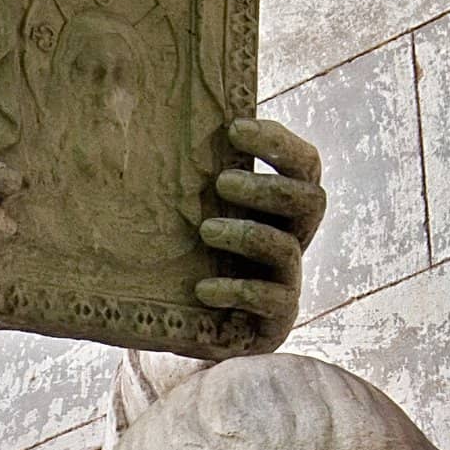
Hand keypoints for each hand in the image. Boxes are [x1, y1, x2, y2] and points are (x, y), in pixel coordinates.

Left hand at [196, 118, 326, 350]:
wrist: (181, 329)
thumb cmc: (183, 259)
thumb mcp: (186, 214)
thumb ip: (187, 175)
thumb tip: (140, 120)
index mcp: (281, 208)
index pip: (304, 165)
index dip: (279, 143)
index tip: (235, 128)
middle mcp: (293, 240)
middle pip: (309, 200)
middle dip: (265, 187)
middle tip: (221, 182)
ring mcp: (287, 281)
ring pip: (287, 248)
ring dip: (247, 233)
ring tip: (206, 230)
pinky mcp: (275, 321)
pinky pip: (271, 301)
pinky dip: (236, 290)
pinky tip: (203, 289)